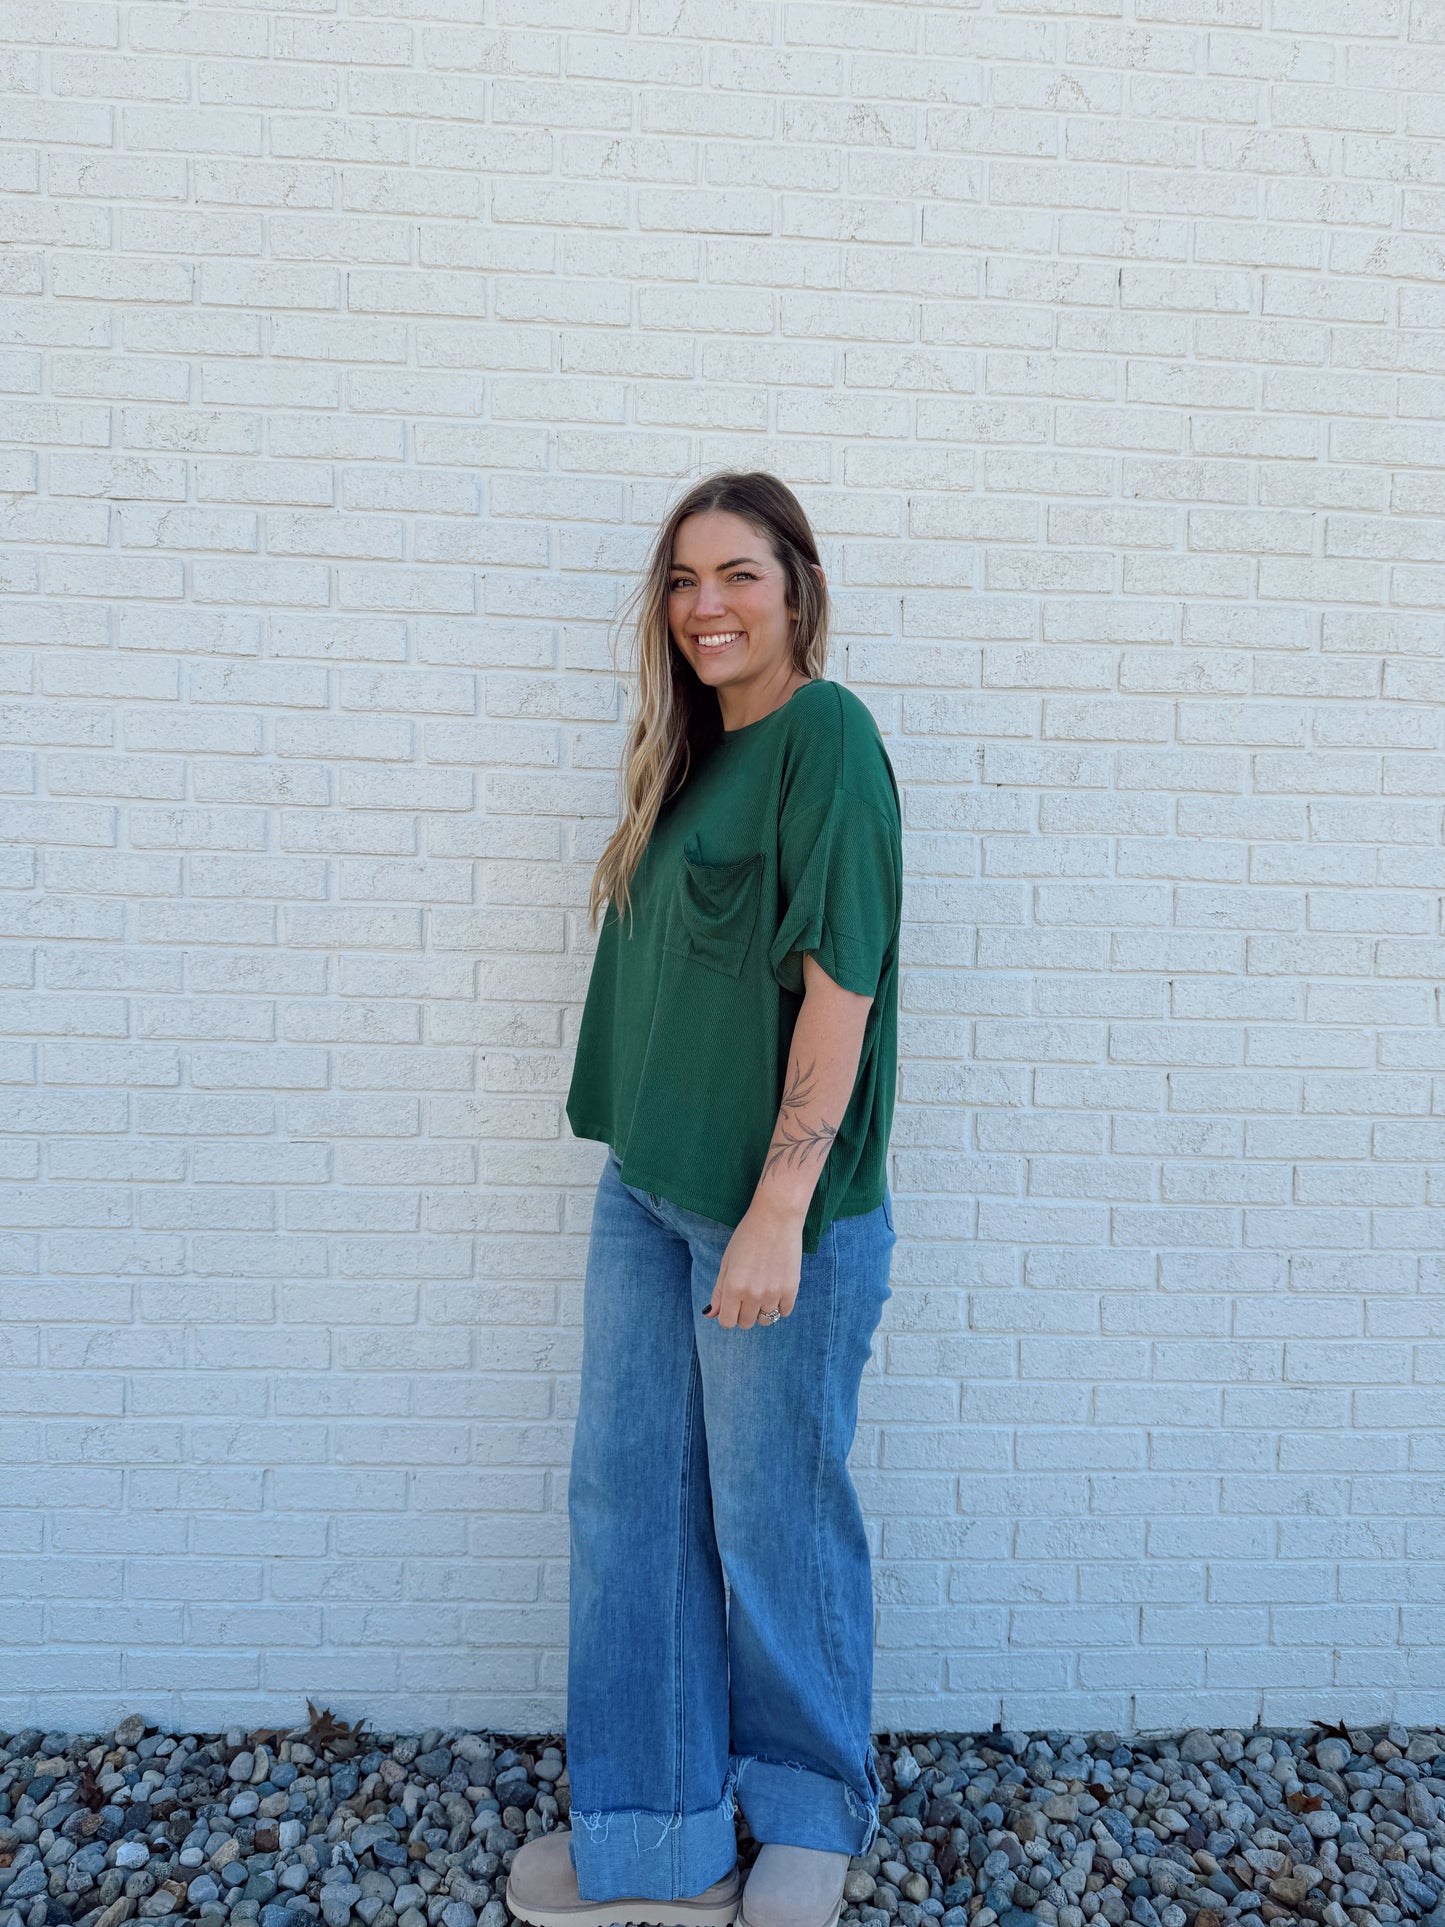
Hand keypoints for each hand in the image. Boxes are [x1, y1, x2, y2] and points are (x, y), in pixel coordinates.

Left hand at [702, 1199, 803, 1329]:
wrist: (776, 1218)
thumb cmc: (747, 1237)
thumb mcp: (727, 1262)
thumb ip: (719, 1291)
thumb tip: (710, 1315)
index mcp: (733, 1287)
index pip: (727, 1322)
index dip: (727, 1314)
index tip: (732, 1303)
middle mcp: (753, 1294)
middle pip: (746, 1323)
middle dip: (743, 1312)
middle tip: (747, 1292)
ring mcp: (773, 1293)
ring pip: (765, 1320)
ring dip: (761, 1310)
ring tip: (762, 1289)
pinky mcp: (791, 1289)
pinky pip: (784, 1312)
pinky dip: (779, 1306)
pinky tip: (775, 1289)